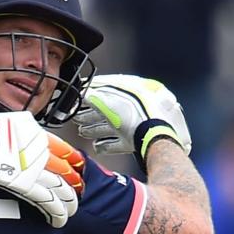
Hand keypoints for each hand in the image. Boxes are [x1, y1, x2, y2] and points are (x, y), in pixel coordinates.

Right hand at [0, 111, 84, 227]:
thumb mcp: (16, 122)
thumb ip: (30, 130)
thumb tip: (33, 133)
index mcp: (41, 138)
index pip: (67, 152)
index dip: (75, 162)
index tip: (79, 167)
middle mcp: (43, 156)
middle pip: (66, 174)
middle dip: (75, 185)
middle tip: (79, 191)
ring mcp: (35, 173)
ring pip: (61, 190)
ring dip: (68, 202)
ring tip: (72, 209)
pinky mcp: (26, 188)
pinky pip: (47, 202)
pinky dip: (56, 212)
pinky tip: (60, 218)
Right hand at [74, 75, 190, 170]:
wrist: (156, 137)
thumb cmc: (137, 112)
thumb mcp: (109, 98)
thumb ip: (93, 95)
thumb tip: (83, 93)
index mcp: (134, 90)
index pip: (109, 87)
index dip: (92, 91)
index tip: (80, 95)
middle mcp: (138, 105)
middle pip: (109, 108)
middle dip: (91, 113)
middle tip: (77, 116)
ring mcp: (138, 124)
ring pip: (113, 126)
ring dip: (96, 129)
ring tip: (83, 132)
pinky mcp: (138, 141)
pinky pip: (120, 142)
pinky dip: (107, 145)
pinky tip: (97, 146)